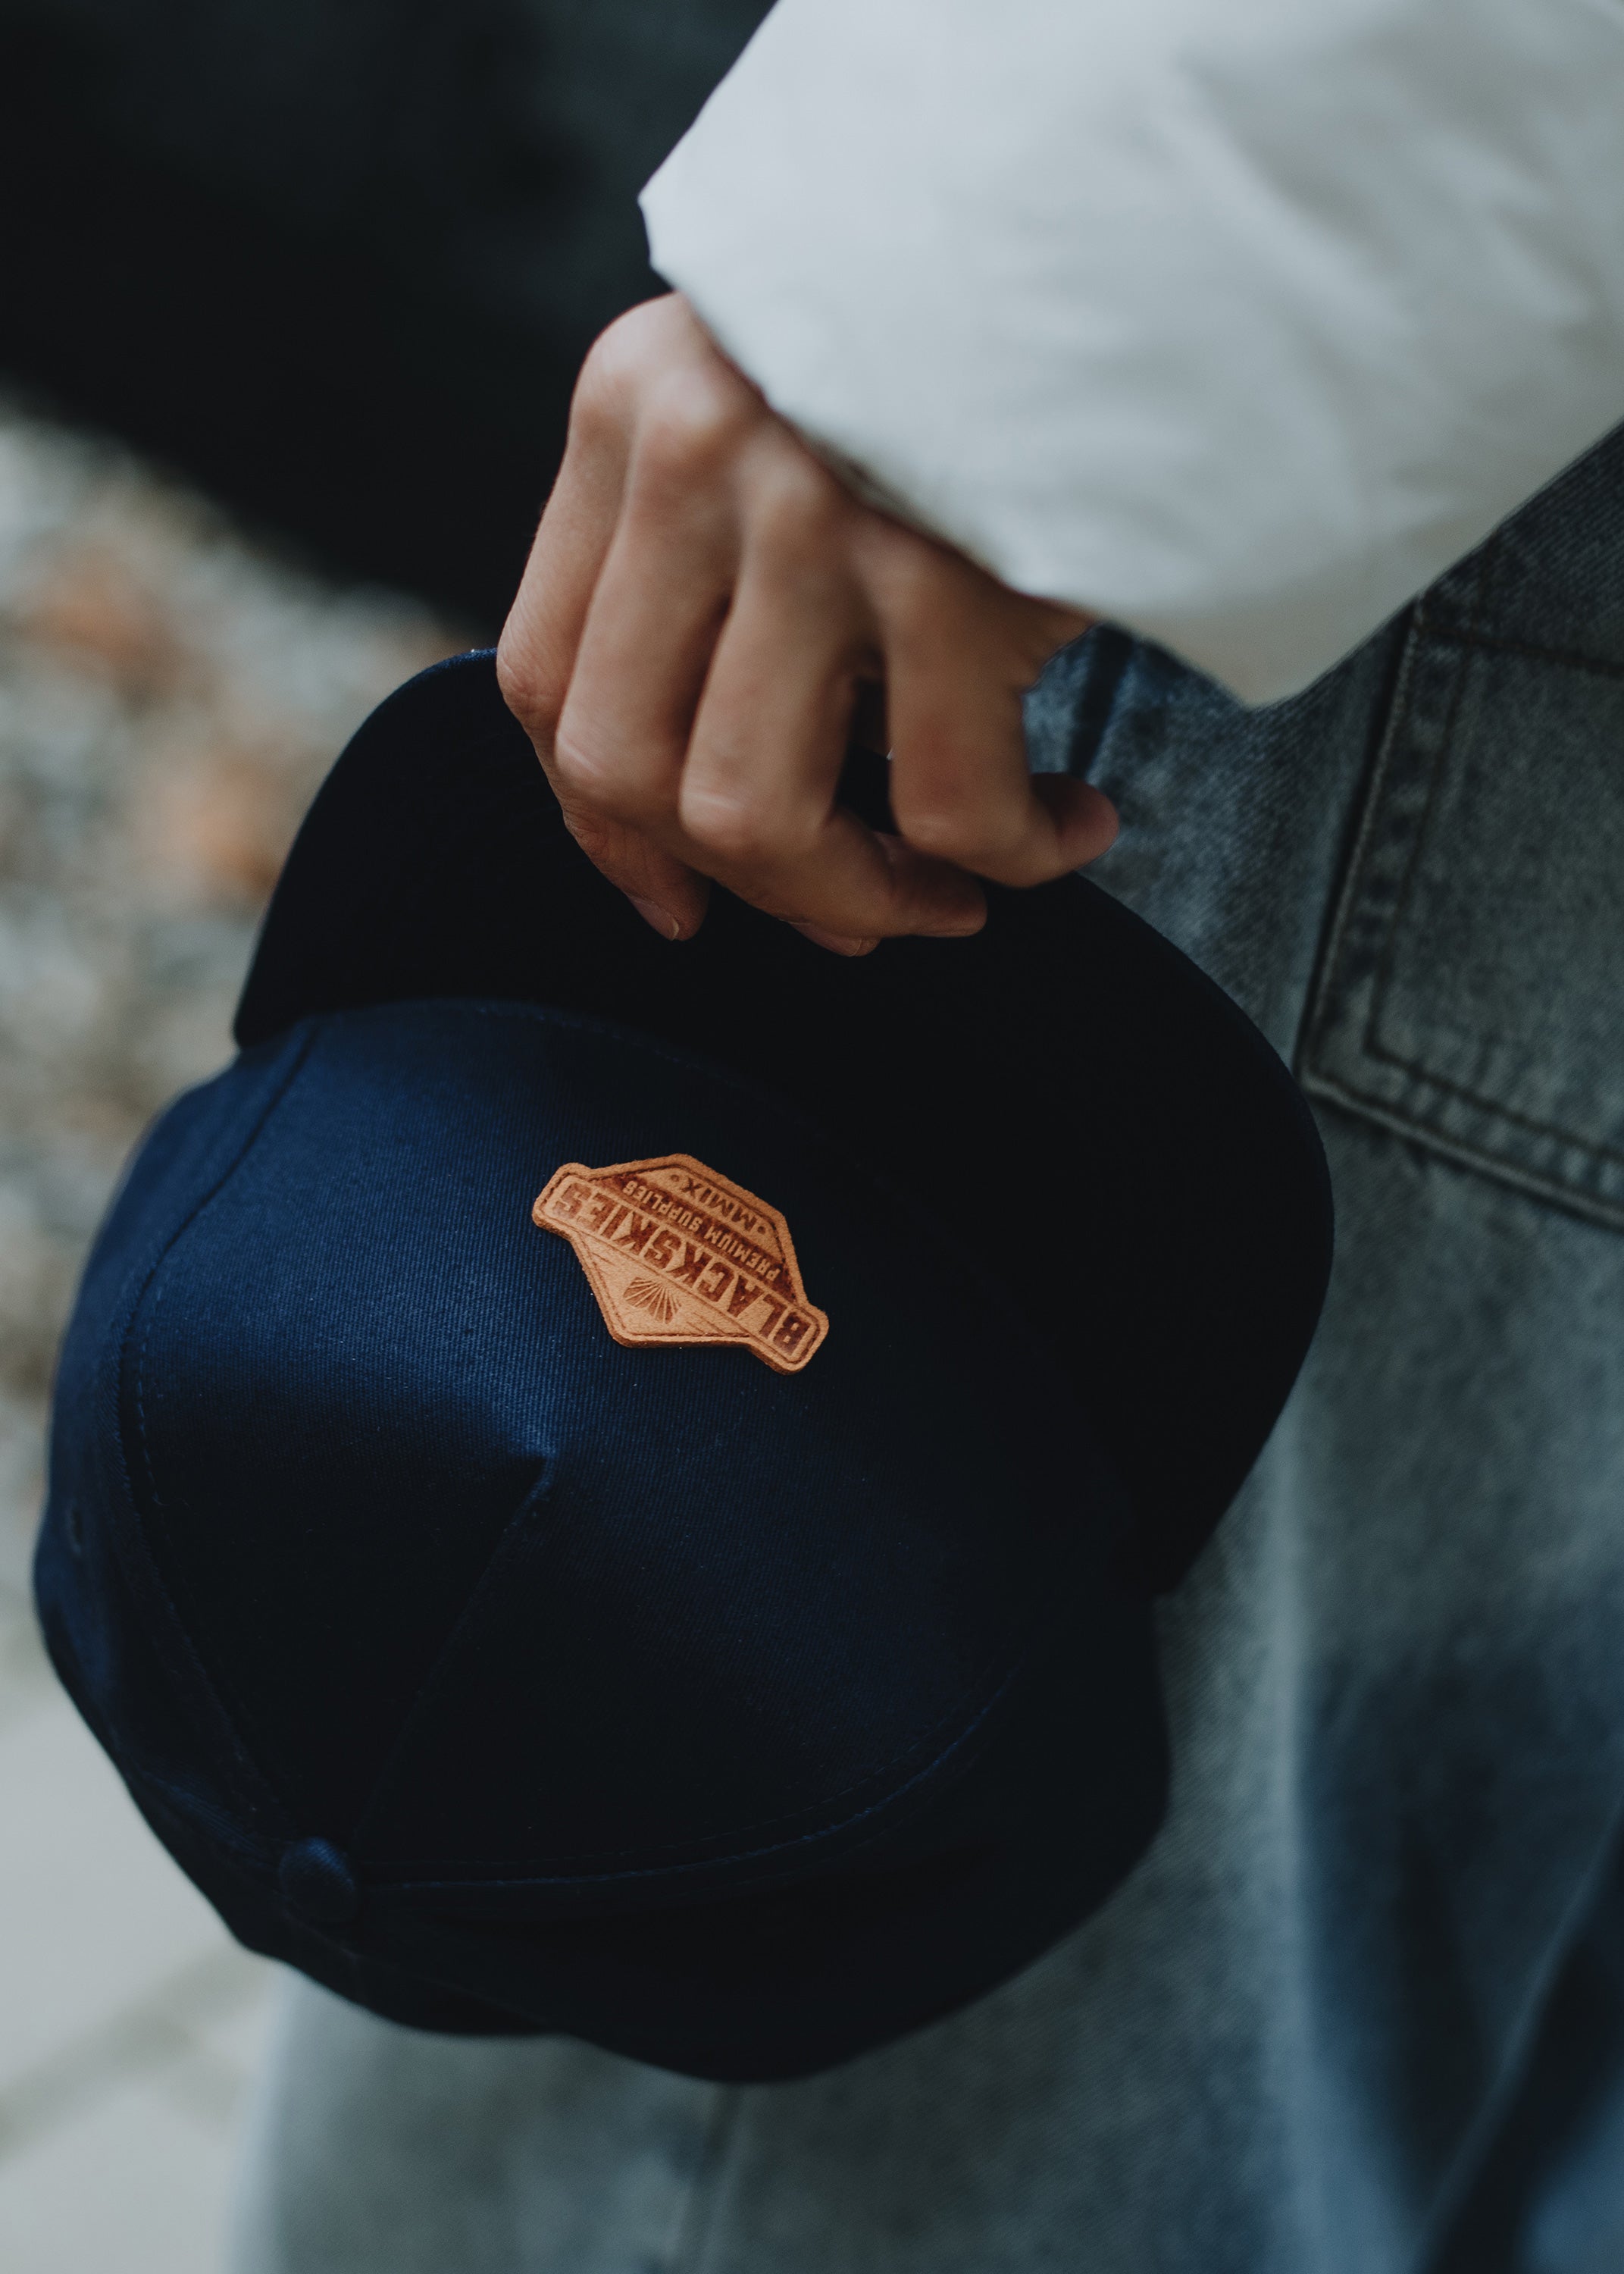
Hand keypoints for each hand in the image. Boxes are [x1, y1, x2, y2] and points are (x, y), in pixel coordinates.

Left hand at [497, 294, 1116, 953]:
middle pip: (629, 768)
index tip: (678, 898)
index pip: (543, 675)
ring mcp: (809, 515)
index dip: (601, 828)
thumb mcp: (799, 395)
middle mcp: (692, 456)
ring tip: (956, 892)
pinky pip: (948, 806)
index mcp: (634, 411)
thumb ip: (727, 541)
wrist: (1154, 208)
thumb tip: (730, 803)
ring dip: (861, 897)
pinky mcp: (946, 570)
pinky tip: (1069, 828)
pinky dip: (1010, 852)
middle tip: (851, 914)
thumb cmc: (991, 340)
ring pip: (752, 815)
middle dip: (744, 885)